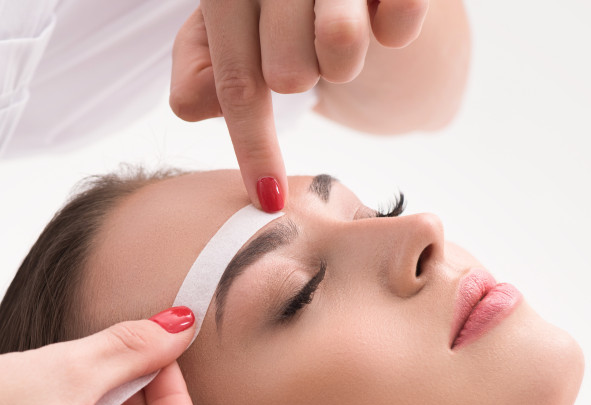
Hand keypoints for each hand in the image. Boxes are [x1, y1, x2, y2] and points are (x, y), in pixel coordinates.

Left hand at [170, 0, 429, 210]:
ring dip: (343, 60)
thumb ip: (200, 69)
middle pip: (287, 73)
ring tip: (340, 31)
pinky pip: (398, 23)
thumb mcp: (230, 31)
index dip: (252, 147)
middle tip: (304, 49)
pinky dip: (394, 31)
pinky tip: (380, 12)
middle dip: (298, 78)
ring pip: (338, 46)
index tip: (269, 200)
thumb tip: (191, 103)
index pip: (233, 80)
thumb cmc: (283, 6)